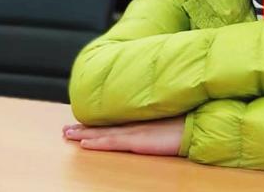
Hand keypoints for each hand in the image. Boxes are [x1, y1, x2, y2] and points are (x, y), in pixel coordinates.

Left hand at [63, 117, 184, 155]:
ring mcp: (135, 132)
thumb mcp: (168, 121)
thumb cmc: (188, 122)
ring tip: (67, 136)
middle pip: (103, 126)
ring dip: (84, 135)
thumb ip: (155, 122)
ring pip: (103, 134)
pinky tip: (85, 144)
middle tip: (65, 130)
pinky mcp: (138, 141)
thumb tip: (150, 126)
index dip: (95, 123)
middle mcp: (134, 124)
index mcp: (140, 119)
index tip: (79, 123)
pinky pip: (113, 143)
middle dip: (83, 128)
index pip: (112, 122)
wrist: (198, 125)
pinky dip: (97, 143)